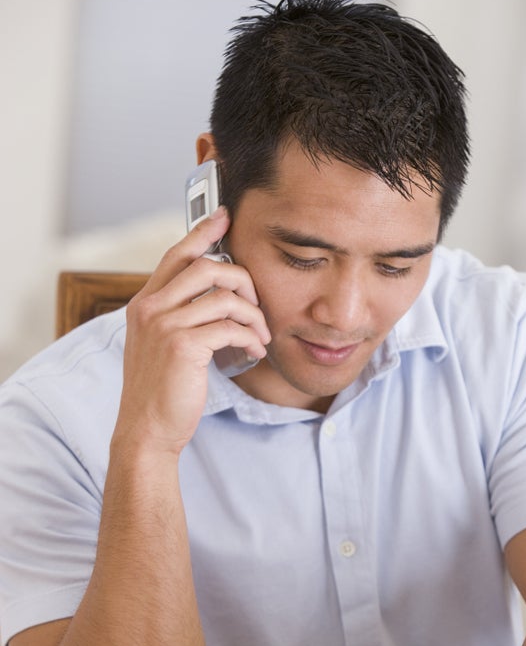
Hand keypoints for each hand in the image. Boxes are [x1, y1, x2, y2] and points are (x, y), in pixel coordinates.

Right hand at [116, 208, 270, 455]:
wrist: (147, 429)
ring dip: (253, 316)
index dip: (203, 231)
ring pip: (225, 297)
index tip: (225, 216)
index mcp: (145, 303)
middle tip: (256, 305)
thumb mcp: (162, 344)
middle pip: (207, 266)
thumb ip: (178, 315)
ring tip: (261, 336)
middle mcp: (151, 308)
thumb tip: (216, 295)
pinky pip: (231, 327)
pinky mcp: (183, 346)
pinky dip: (251, 338)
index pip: (177, 254)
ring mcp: (165, 325)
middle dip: (243, 281)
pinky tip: (255, 352)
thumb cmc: (161, 390)